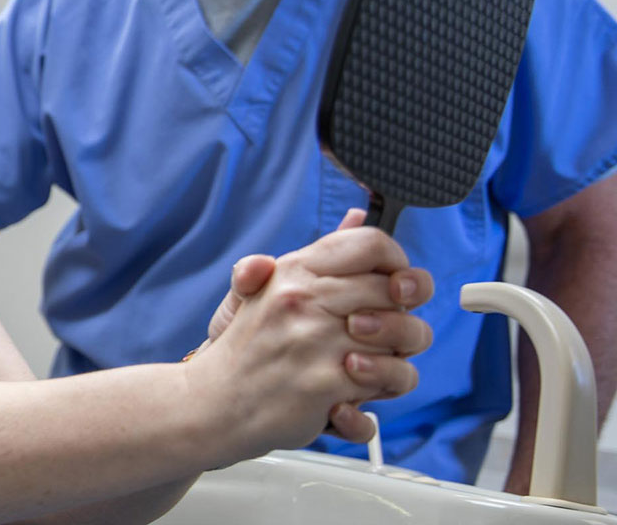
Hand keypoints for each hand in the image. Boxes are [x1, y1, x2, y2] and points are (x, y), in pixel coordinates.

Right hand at [186, 221, 434, 454]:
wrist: (212, 402)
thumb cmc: (247, 346)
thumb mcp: (273, 287)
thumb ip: (322, 254)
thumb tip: (357, 215)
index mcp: (296, 271)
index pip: (372, 244)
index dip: (397, 263)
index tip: (394, 286)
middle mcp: (306, 300)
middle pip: (396, 291)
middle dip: (401, 315)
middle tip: (376, 335)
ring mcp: (316, 342)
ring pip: (404, 337)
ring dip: (394, 355)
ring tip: (367, 365)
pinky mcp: (325, 384)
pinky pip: (391, 379)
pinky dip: (383, 390)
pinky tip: (357, 392)